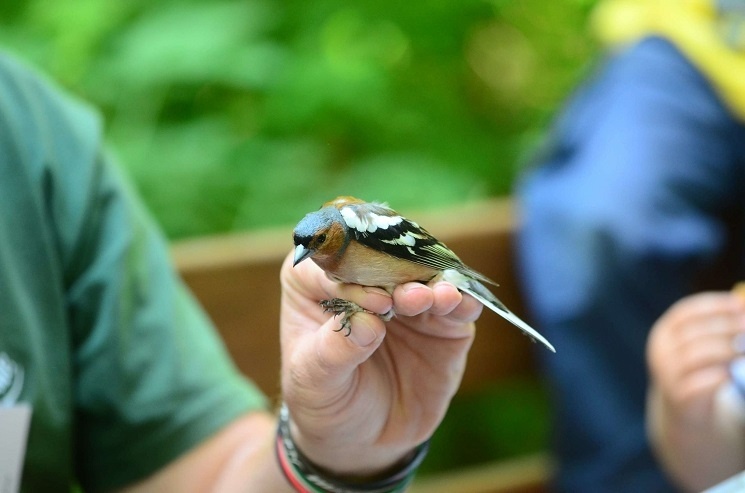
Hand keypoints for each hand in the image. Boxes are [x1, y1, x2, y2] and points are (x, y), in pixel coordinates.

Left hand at [279, 251, 481, 477]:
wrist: (360, 438)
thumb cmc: (325, 399)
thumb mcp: (313, 381)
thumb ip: (334, 350)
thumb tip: (368, 323)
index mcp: (317, 282)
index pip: (336, 265)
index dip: (357, 280)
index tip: (375, 304)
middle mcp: (365, 279)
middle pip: (385, 259)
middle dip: (400, 274)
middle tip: (411, 296)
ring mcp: (407, 297)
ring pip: (424, 276)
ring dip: (432, 284)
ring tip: (436, 299)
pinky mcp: (442, 321)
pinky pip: (456, 304)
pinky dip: (461, 302)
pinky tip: (461, 305)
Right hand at [647, 292, 744, 425]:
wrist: (685, 414)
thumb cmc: (700, 370)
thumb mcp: (704, 345)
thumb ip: (720, 326)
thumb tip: (743, 302)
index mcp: (664, 332)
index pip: (686, 311)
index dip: (714, 306)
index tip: (740, 304)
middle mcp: (660, 351)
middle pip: (694, 332)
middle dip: (726, 327)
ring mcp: (666, 374)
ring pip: (697, 355)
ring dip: (727, 350)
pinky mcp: (678, 397)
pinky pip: (701, 383)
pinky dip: (720, 376)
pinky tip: (731, 375)